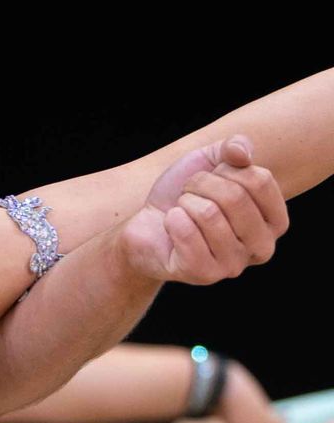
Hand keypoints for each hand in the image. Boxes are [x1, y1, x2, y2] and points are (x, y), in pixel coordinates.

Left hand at [117, 136, 287, 285]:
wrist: (148, 225)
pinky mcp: (204, 275)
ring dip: (185, 203)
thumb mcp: (213, 161)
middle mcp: (262, 247)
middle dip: (201, 184)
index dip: (227, 169)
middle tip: (190, 194)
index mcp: (275, 221)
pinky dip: (172, 220)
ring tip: (181, 211)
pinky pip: (187, 233)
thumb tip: (241, 153)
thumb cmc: (188, 195)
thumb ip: (234, 147)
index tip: (213, 177)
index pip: (261, 181)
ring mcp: (234, 265)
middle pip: (235, 197)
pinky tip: (171, 227)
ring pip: (209, 214)